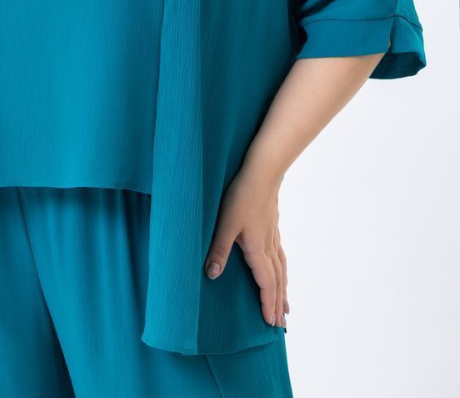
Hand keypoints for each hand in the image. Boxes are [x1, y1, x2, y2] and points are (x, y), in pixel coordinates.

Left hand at [204, 166, 288, 328]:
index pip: (266, 283)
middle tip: (281, 324)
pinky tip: (280, 268)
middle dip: (278, 303)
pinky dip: (282, 270)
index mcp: (257, 249)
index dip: (268, 303)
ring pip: (281, 269)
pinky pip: (280, 256)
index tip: (270, 323)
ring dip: (283, 289)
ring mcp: (273, 236)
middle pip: (277, 280)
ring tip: (286, 305)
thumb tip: (212, 276)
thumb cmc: (241, 196)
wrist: (262, 172)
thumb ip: (219, 250)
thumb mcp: (225, 223)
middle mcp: (268, 246)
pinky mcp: (272, 226)